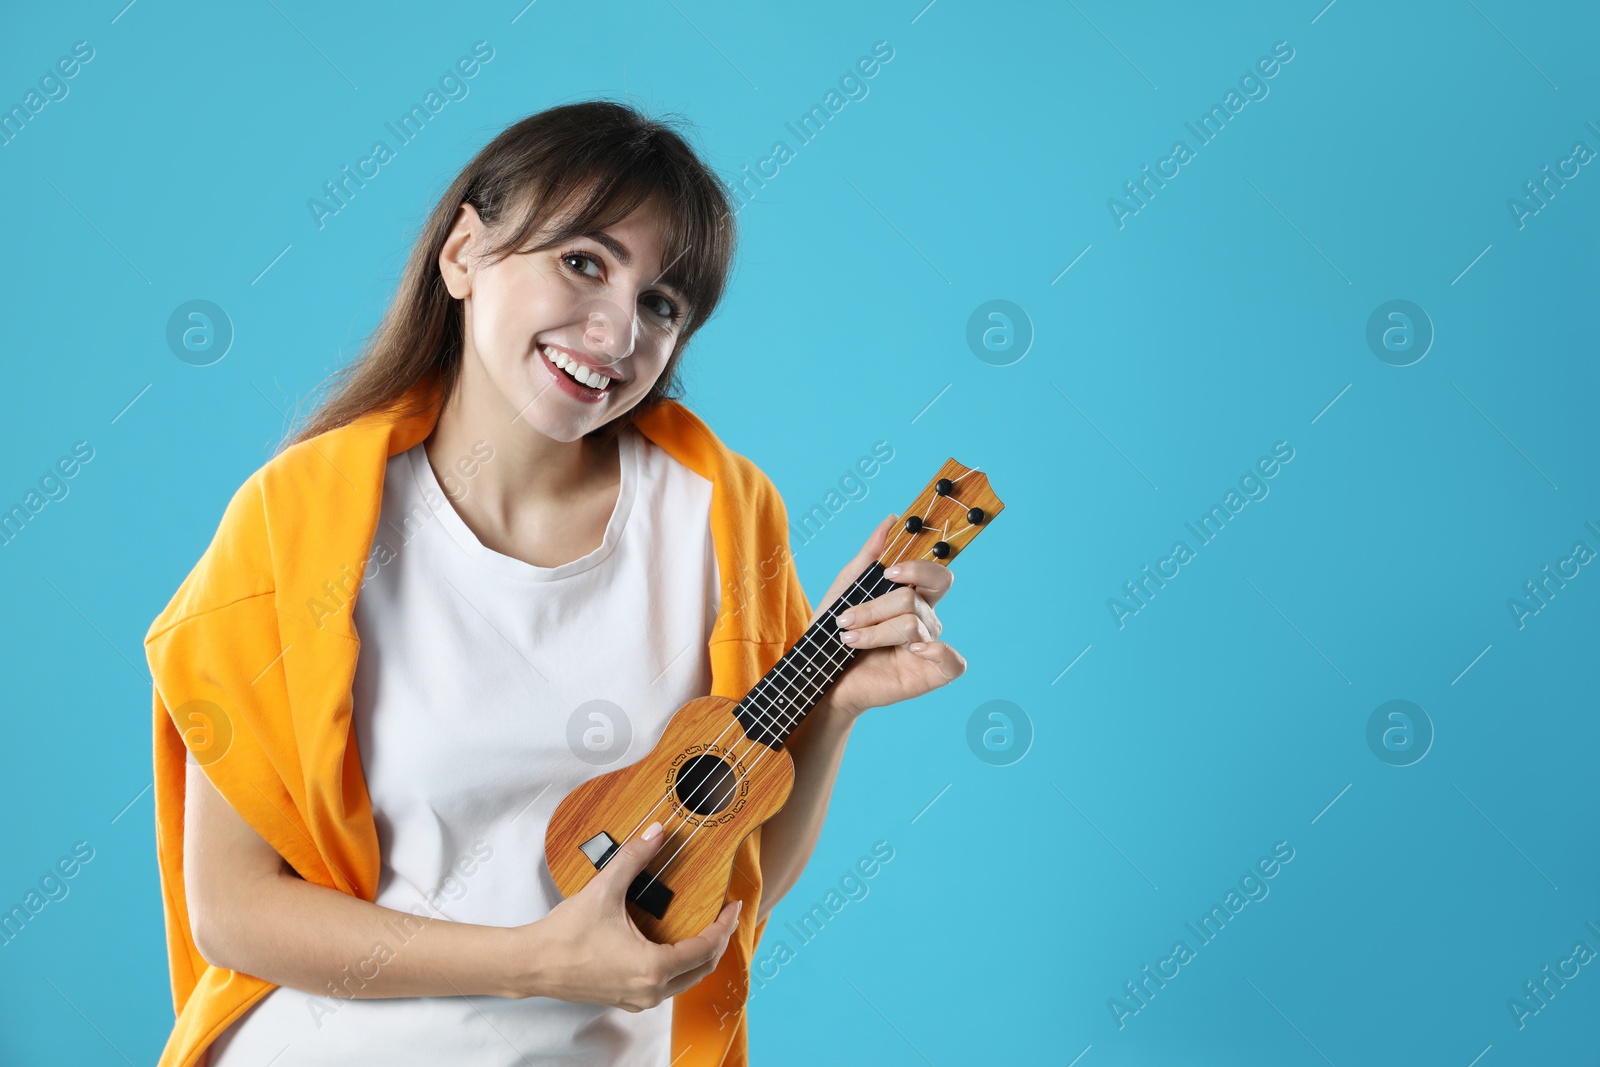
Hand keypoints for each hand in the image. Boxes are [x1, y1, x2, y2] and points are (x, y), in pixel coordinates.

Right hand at [507, 821, 741, 1009]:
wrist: (532, 964)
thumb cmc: (565, 934)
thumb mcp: (604, 890)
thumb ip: (634, 858)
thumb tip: (658, 832)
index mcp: (652, 968)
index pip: (705, 948)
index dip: (724, 925)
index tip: (734, 905)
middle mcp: (650, 991)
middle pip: (702, 969)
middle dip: (718, 941)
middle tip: (724, 915)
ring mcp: (638, 999)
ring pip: (685, 981)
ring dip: (700, 956)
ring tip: (705, 927)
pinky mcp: (625, 999)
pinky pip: (666, 987)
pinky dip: (679, 966)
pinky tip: (674, 945)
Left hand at [816, 513, 966, 719]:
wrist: (818, 676)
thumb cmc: (832, 634)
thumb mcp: (844, 589)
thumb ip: (869, 556)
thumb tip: (892, 520)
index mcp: (911, 597)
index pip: (935, 573)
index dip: (919, 566)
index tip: (889, 571)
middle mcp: (924, 620)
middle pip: (917, 597)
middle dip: (877, 606)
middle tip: (847, 617)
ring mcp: (928, 646)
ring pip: (912, 623)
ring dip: (873, 631)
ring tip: (848, 640)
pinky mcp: (929, 674)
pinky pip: (952, 660)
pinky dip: (936, 651)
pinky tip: (910, 650)